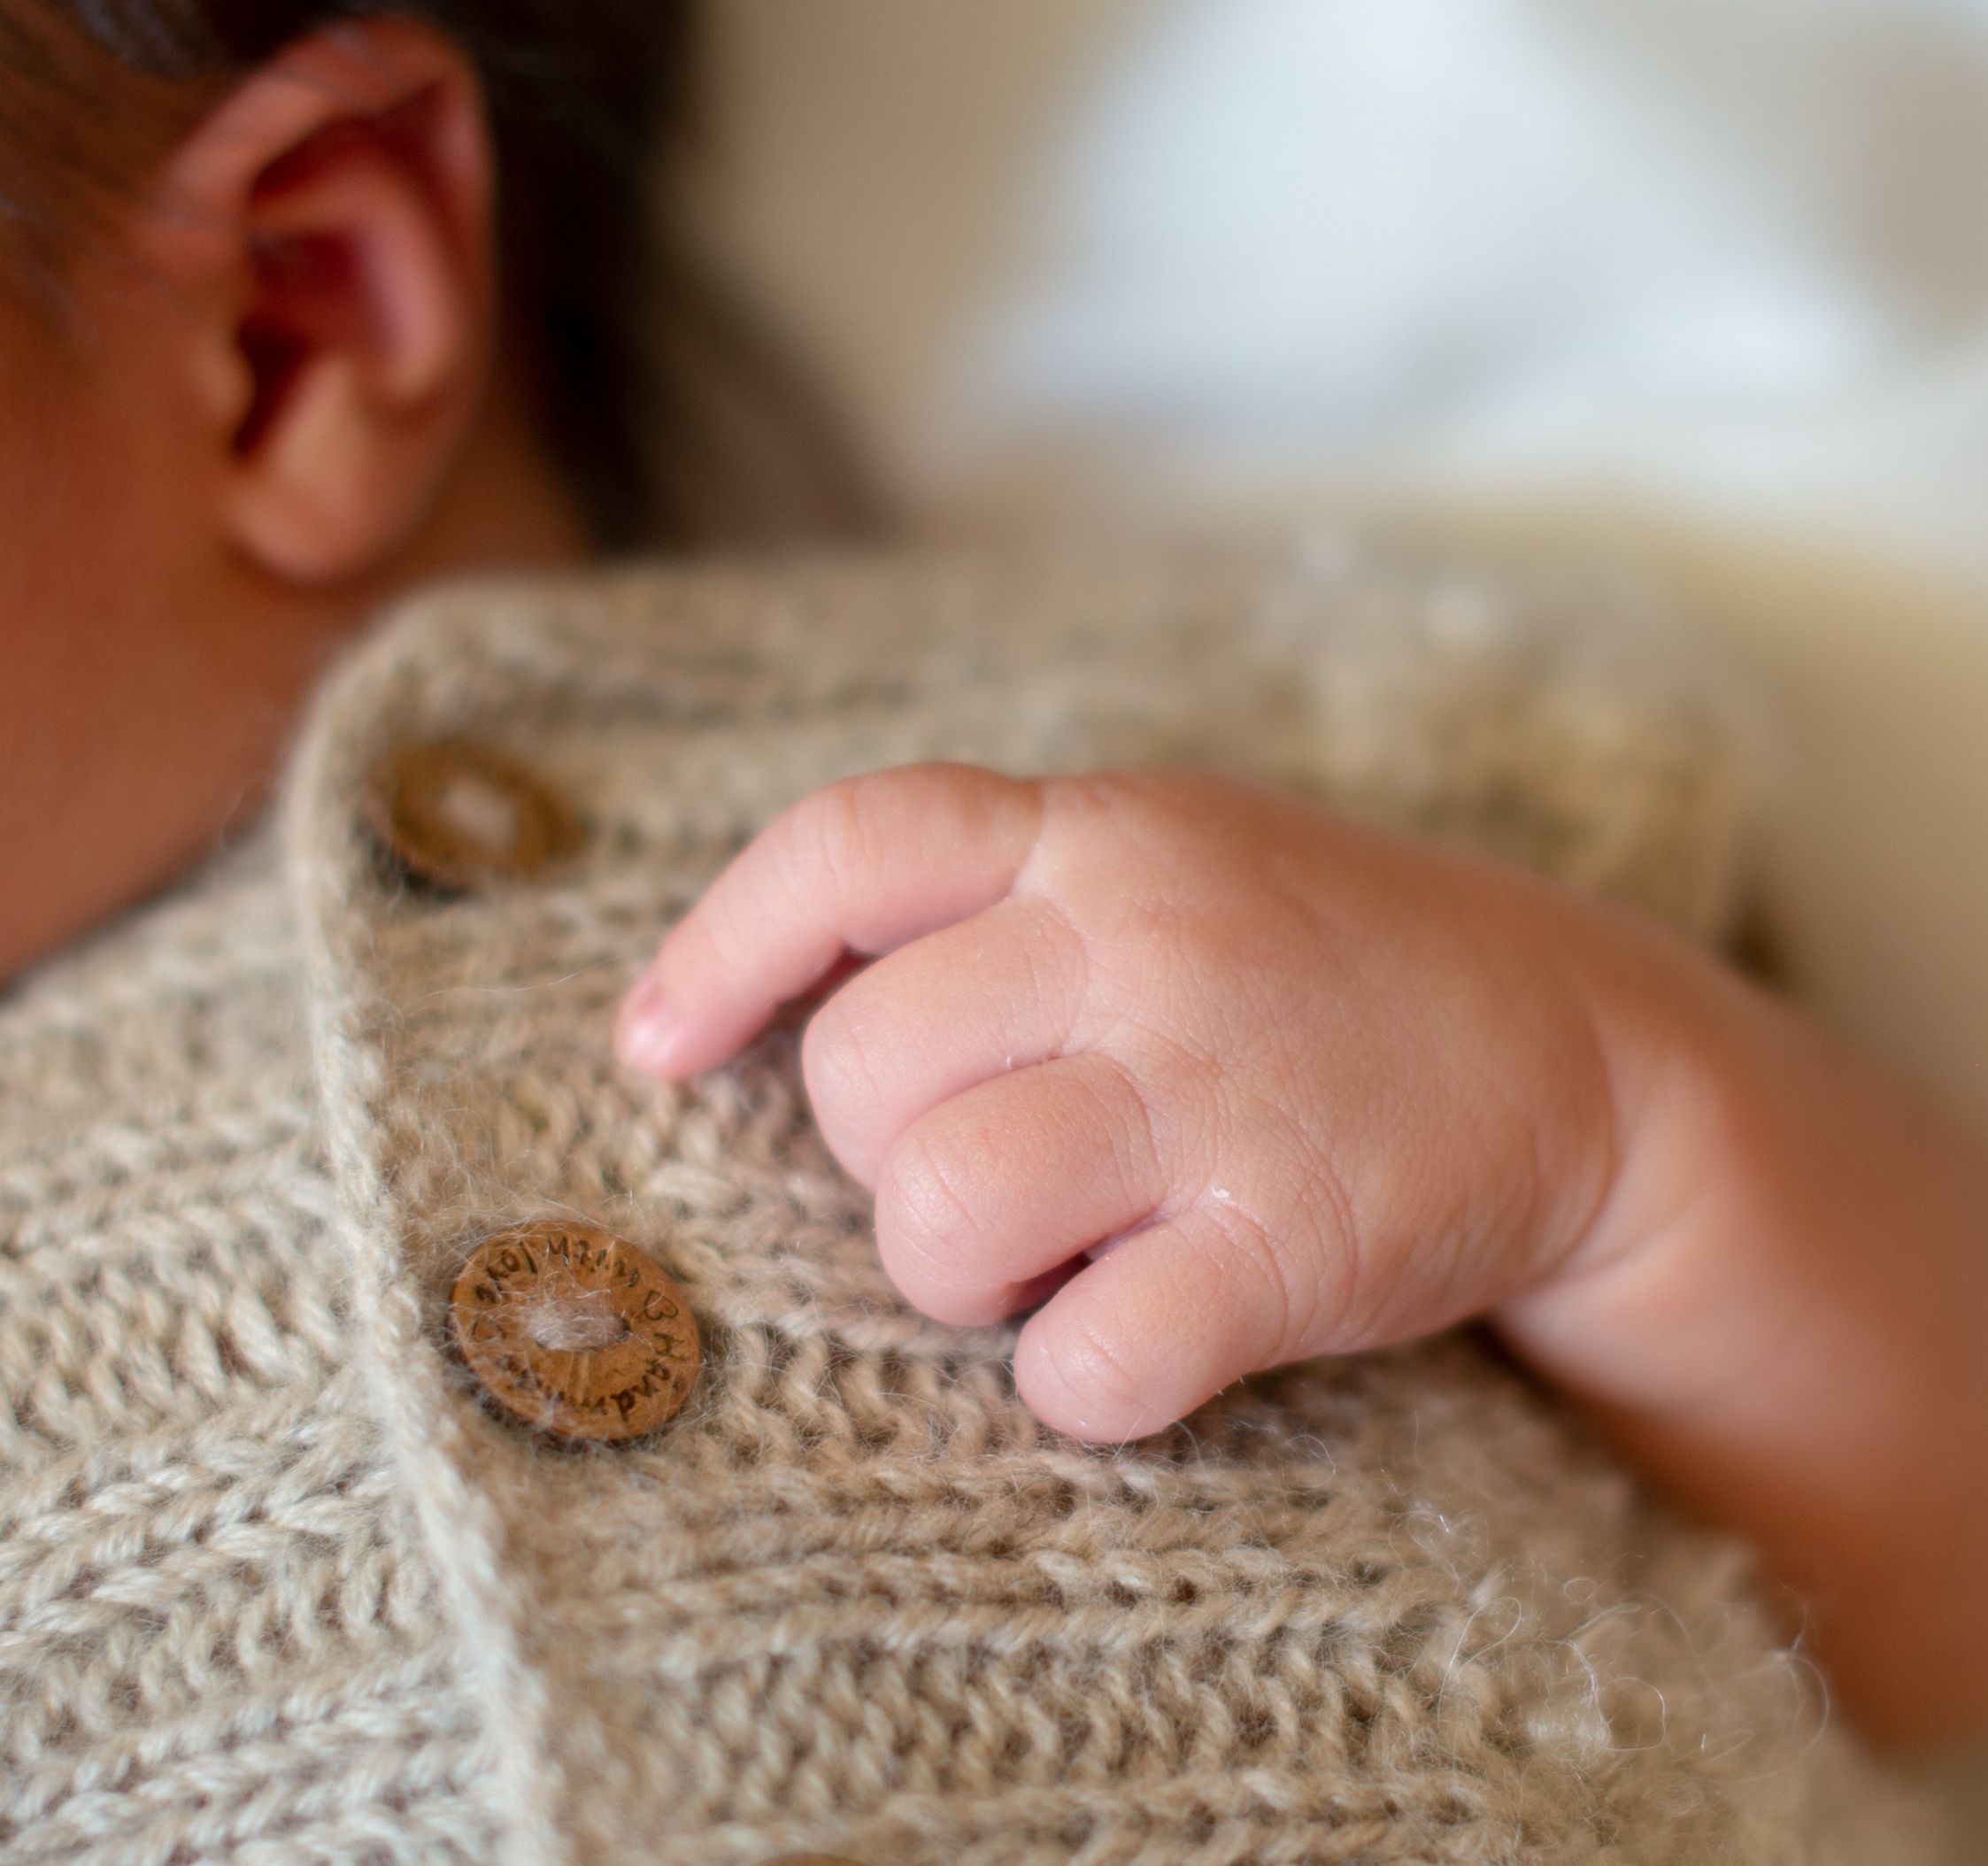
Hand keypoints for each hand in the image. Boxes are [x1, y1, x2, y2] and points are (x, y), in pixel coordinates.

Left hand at [615, 763, 1630, 1438]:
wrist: (1587, 1053)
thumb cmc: (1326, 966)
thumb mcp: (1175, 859)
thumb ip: (1005, 894)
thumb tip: (774, 991)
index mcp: (1103, 833)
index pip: (851, 842)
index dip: (719, 945)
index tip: (655, 1049)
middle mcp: (1148, 941)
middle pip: (857, 1070)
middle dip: (879, 1158)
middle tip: (988, 1175)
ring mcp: (1220, 1091)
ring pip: (938, 1213)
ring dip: (956, 1278)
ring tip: (1051, 1261)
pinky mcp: (1291, 1244)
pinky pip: (1084, 1359)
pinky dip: (1078, 1382)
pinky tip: (1138, 1345)